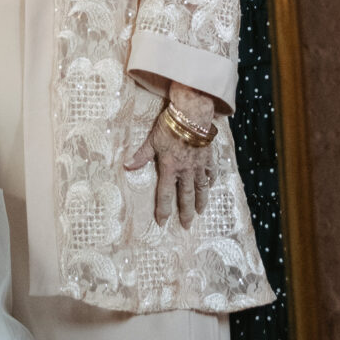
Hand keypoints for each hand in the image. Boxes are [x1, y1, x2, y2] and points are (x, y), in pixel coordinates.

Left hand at [125, 94, 215, 228]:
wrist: (192, 114)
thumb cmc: (170, 125)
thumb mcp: (152, 139)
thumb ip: (142, 155)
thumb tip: (127, 166)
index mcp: (170, 168)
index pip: (165, 194)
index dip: (163, 210)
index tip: (162, 222)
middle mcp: (186, 170)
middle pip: (186, 196)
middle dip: (185, 212)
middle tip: (186, 225)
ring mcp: (199, 165)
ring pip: (201, 188)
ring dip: (201, 201)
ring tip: (200, 212)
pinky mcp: (209, 157)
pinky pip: (212, 173)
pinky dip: (211, 180)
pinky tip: (211, 185)